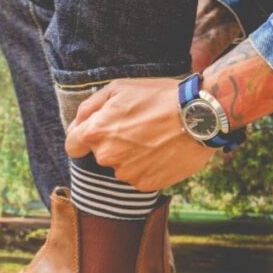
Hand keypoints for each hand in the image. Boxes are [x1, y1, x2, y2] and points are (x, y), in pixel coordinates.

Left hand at [65, 78, 214, 191]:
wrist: (199, 116)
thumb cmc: (159, 96)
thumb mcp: (119, 88)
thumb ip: (90, 107)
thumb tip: (77, 123)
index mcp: (96, 132)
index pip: (72, 146)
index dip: (81, 139)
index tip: (94, 134)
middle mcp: (107, 156)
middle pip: (99, 155)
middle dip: (111, 144)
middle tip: (136, 128)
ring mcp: (126, 173)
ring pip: (120, 167)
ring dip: (130, 156)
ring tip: (153, 138)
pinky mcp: (145, 184)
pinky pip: (139, 176)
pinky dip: (147, 166)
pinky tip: (161, 151)